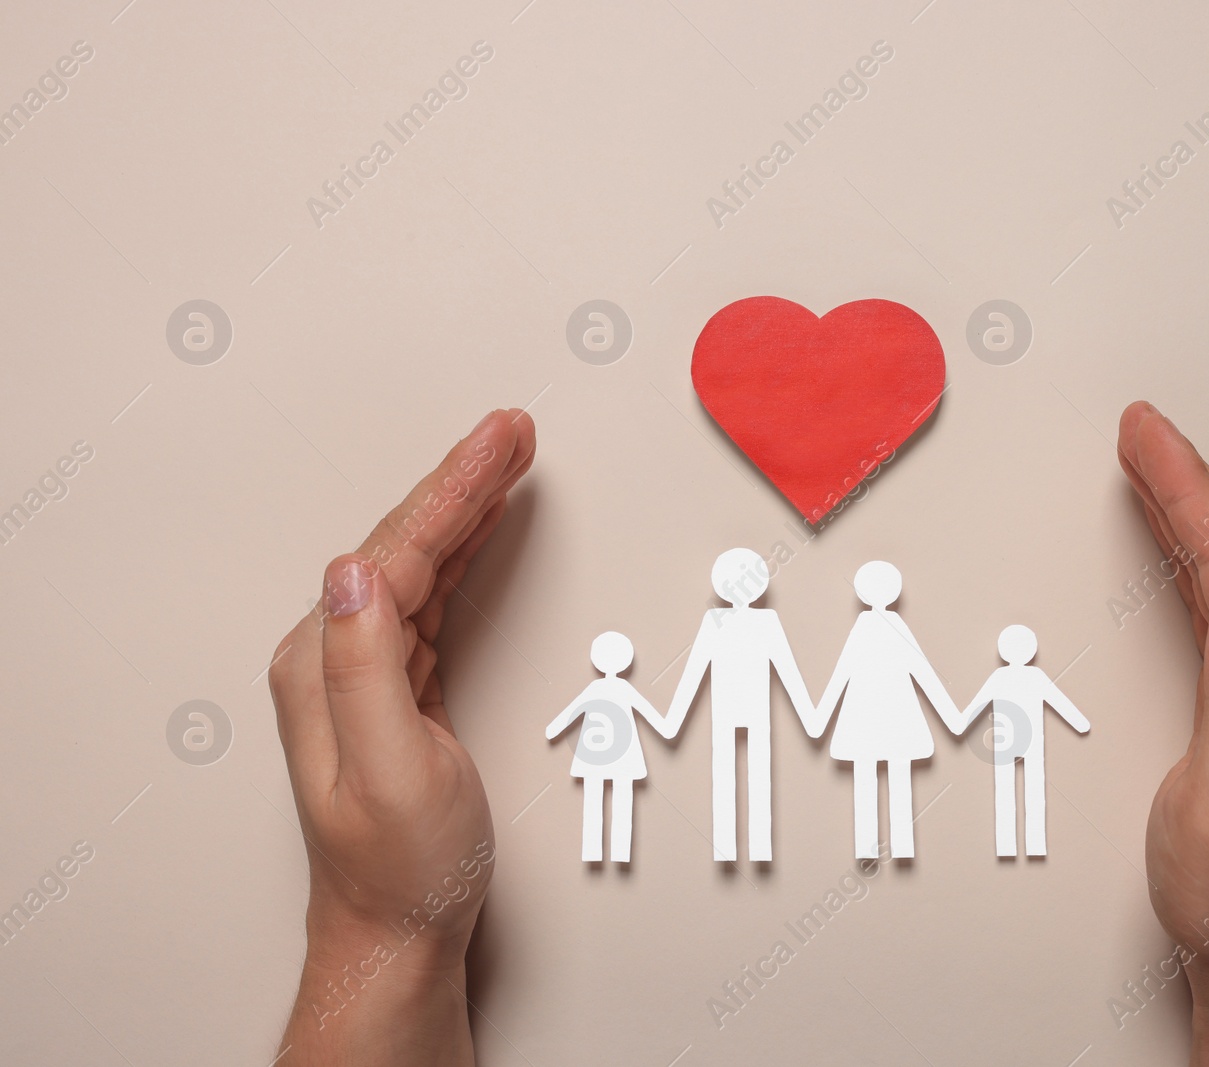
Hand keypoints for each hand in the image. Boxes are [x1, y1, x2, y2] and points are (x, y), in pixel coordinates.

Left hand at [269, 409, 534, 1066]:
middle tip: (513, 430)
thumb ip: (367, 666)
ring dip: (466, 507)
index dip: (455, 489)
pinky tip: (480, 530)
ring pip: (421, 562)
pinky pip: (433, 595)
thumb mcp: (393, 769)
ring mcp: (364, 670)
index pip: (396, 551)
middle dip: (465, 479)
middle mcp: (334, 657)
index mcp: (326, 664)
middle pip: (406, 542)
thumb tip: (353, 570)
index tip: (500, 442)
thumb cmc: (399, 866)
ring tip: (507, 459)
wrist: (400, 929)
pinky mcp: (397, 686)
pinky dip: (463, 553)